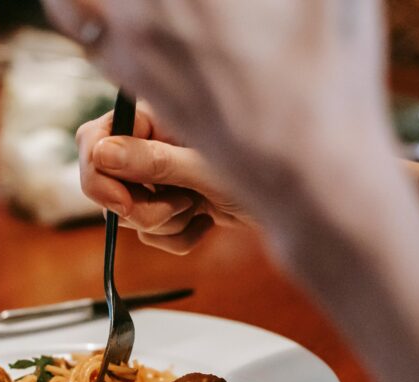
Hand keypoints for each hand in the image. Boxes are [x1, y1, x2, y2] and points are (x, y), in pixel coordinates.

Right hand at [46, 0, 397, 240]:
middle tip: (174, 209)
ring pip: (129, 211)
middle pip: (108, 178)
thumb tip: (102, 155)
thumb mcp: (210, 165)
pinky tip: (206, 224)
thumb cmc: (284, 164)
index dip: (100, 171)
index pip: (98, 135)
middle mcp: (161, 138)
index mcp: (163, 109)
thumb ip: (151, 160)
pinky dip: (176, 237)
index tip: (121, 201)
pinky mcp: (182, 201)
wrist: (320, 202)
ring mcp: (170, 172)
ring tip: (200, 210)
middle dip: (135, 204)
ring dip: (161, 222)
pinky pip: (153, 232)